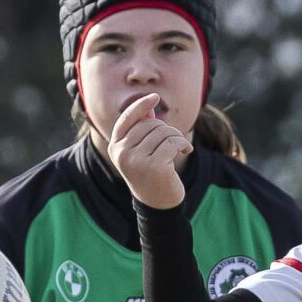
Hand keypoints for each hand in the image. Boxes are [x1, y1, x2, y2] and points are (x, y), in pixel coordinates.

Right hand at [109, 93, 191, 209]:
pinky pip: (173, 142)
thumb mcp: (142, 151)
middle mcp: (122, 153)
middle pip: (149, 124)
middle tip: (175, 141)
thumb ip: (143, 130)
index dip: (140, 105)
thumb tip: (149, 109)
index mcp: (115, 147)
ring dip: (176, 137)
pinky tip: (186, 151)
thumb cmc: (150, 173)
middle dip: (166, 128)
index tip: (155, 97)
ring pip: (163, 132)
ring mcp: (136, 161)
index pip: (126, 118)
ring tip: (180, 147)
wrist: (157, 204)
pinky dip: (183, 144)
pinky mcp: (154, 167)